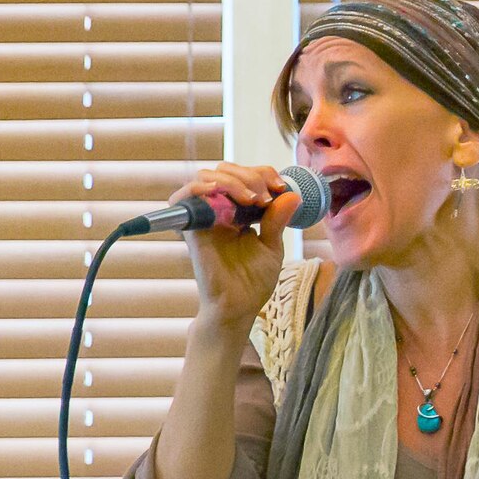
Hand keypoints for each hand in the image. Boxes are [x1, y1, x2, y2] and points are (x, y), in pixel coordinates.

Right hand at [176, 163, 301, 328]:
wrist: (238, 307)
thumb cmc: (253, 280)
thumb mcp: (272, 246)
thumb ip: (277, 219)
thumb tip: (293, 194)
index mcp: (237, 212)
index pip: (242, 176)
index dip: (261, 173)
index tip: (280, 187)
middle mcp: (218, 211)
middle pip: (223, 171)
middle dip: (250, 175)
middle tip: (267, 195)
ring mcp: (204, 218)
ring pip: (205, 178)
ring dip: (232, 180)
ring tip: (254, 199)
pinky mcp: (192, 229)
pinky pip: (185, 198)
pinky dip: (202, 188)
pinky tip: (224, 194)